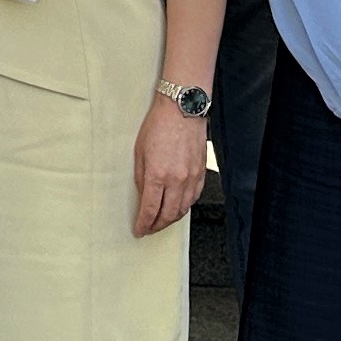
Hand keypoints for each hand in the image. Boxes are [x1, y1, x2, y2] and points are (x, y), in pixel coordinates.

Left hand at [130, 94, 206, 237]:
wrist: (181, 110)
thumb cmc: (159, 125)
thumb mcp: (140, 152)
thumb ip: (141, 177)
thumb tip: (143, 195)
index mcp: (157, 175)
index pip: (150, 210)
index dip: (144, 224)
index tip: (139, 229)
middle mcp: (176, 180)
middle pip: (167, 215)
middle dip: (157, 226)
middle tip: (149, 228)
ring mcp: (191, 178)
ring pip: (182, 209)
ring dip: (171, 219)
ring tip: (162, 220)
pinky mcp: (201, 173)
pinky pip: (193, 198)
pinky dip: (184, 207)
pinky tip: (177, 207)